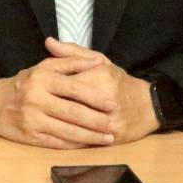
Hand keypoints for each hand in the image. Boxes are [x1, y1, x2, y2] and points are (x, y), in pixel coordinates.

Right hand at [0, 53, 118, 148]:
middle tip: (114, 125)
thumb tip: (97, 61)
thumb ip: (71, 61)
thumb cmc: (26, 83)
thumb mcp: (44, 66)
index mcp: (42, 78)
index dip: (95, 97)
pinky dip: (75, 145)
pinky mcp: (31, 137)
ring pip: (68, 130)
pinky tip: (88, 145)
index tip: (112, 104)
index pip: (74, 88)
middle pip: (73, 112)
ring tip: (107, 138)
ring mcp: (33, 119)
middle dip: (97, 120)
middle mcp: (36, 98)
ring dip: (90, 136)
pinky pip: (58, 143)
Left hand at [44, 37, 160, 142]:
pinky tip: (57, 136)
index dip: (49, 86)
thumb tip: (48, 42)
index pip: (68, 82)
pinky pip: (87, 140)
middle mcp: (106, 98)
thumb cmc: (119, 81)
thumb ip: (72, 52)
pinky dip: (71, 139)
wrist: (148, 105)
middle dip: (50, 106)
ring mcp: (110, 120)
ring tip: (42, 120)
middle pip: (70, 104)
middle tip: (33, 105)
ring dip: (57, 124)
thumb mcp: (99, 60)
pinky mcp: (113, 137)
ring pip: (78, 124)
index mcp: (101, 76)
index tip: (35, 87)